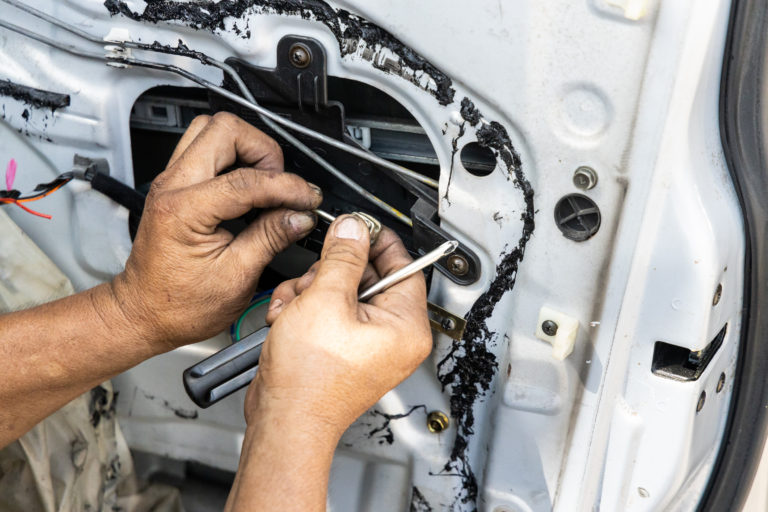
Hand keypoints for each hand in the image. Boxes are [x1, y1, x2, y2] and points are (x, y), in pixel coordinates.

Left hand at [110, 112, 322, 349]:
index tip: (307, 200)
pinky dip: (234, 157)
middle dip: (265, 151)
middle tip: (283, 184)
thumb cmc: (178, 305)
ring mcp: (171, 181)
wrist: (144, 313)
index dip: (286, 187)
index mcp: (183, 211)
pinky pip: (206, 147)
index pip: (247, 180)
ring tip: (267, 181)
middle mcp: (172, 186)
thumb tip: (299, 216)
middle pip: (225, 130)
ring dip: (247, 148)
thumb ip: (270, 239)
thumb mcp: (236, 278)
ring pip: (212, 129)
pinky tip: (250, 186)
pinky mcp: (176, 185)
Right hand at [245, 215, 432, 436]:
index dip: (379, 242)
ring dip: (311, 290)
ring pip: (341, 291)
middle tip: (314, 276)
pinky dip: (305, 309)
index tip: (360, 226)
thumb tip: (354, 229)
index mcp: (405, 326)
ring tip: (294, 305)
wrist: (282, 419)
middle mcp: (392, 337)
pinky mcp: (342, 350)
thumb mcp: (326, 300)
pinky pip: (329, 312)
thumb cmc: (310, 380)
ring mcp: (366, 345)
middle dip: (331, 272)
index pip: (405, 266)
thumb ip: (342, 257)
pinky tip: (288, 318)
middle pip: (368, 276)